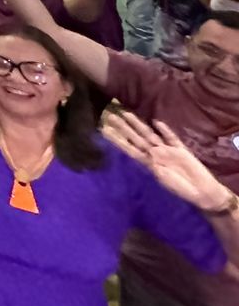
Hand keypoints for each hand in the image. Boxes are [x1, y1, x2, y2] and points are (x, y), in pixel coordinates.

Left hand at [102, 111, 233, 212]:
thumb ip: (155, 167)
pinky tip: (157, 122)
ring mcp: (167, 150)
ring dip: (138, 124)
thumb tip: (148, 156)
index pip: (129, 148)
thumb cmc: (180, 188)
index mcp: (148, 162)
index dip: (117, 140)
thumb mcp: (163, 179)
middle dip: (124, 128)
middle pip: (136, 138)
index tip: (104, 131)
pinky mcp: (181, 150)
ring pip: (150, 134)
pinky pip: (172, 138)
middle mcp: (155, 154)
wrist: (201, 192)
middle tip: (110, 116)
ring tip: (126, 113)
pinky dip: (165, 130)